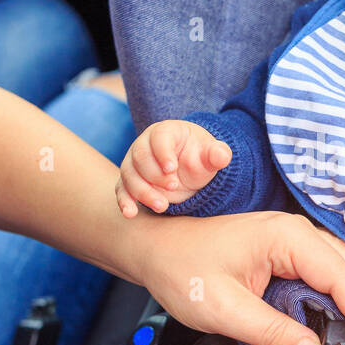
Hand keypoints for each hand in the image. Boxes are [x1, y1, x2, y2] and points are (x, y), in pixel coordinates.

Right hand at [116, 120, 231, 216]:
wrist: (189, 170)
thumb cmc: (198, 157)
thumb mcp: (211, 155)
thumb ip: (217, 154)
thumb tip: (222, 156)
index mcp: (165, 131)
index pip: (159, 138)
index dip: (163, 153)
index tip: (172, 169)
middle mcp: (144, 144)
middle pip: (140, 157)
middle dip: (155, 175)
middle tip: (173, 187)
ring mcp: (134, 163)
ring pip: (129, 175)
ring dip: (143, 192)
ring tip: (162, 206)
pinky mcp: (130, 181)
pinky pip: (122, 190)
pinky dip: (125, 201)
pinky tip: (131, 213)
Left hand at [139, 210, 344, 344]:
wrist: (155, 249)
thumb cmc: (183, 273)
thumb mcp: (224, 310)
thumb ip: (271, 332)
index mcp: (287, 238)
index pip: (343, 278)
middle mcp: (297, 232)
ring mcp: (294, 239)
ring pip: (342, 272)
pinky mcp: (286, 251)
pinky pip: (325, 273)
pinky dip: (336, 299)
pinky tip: (333, 326)